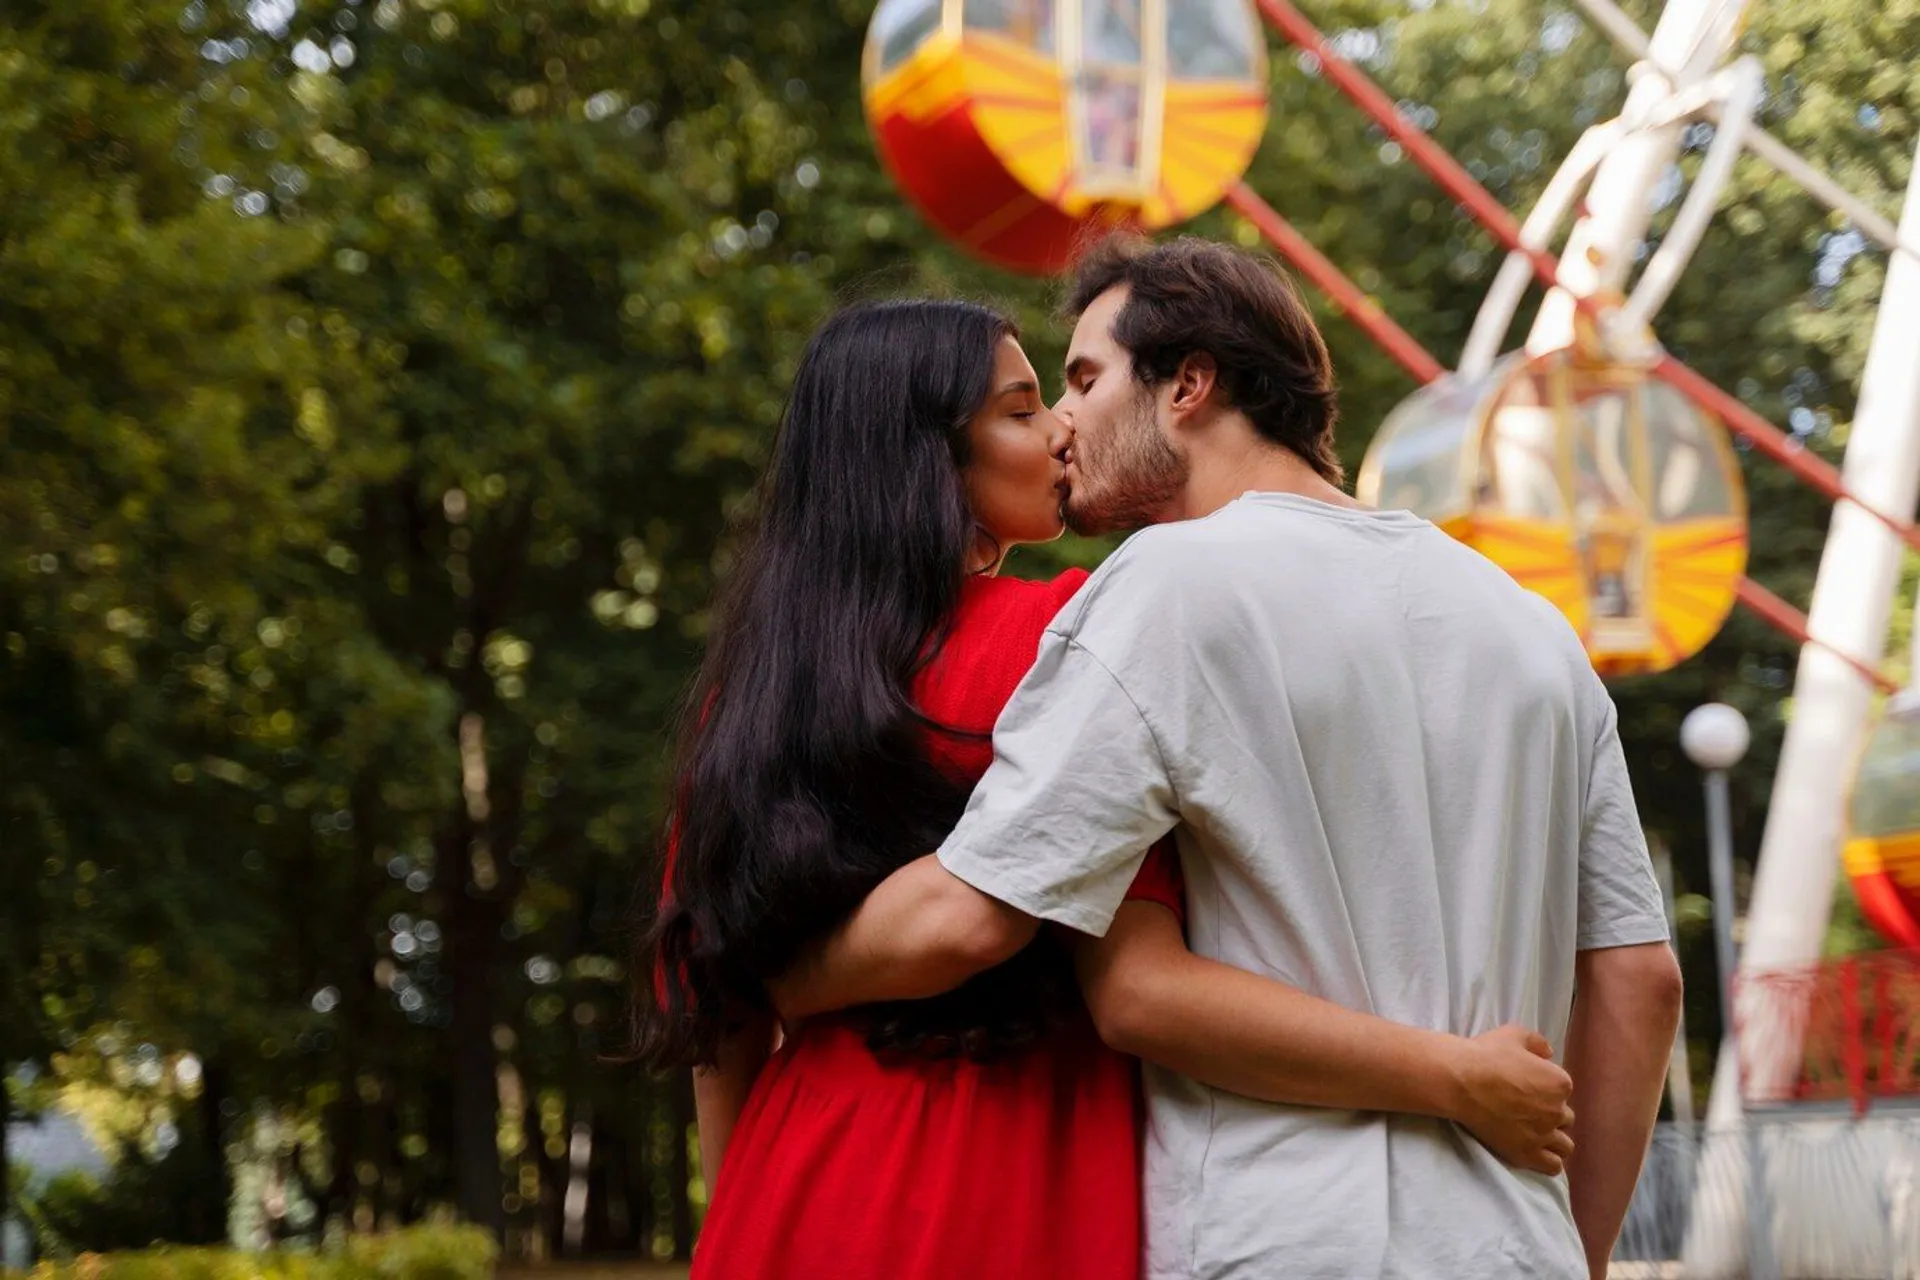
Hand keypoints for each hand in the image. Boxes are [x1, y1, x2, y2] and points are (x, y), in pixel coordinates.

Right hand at [1447, 1025, 1575, 1175]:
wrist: (1460, 1081)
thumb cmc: (1486, 1054)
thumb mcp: (1514, 1034)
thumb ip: (1538, 1043)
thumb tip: (1549, 1054)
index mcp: (1559, 1083)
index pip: (1563, 1092)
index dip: (1546, 1089)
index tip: (1528, 1088)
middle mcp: (1557, 1111)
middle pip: (1565, 1118)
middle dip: (1550, 1114)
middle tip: (1527, 1109)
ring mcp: (1543, 1135)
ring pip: (1564, 1145)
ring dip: (1553, 1138)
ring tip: (1533, 1132)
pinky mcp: (1527, 1153)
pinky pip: (1553, 1165)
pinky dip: (1549, 1160)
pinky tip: (1535, 1150)